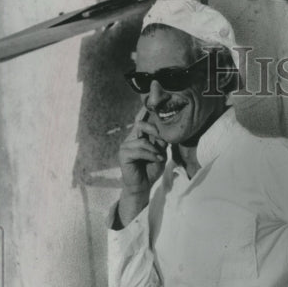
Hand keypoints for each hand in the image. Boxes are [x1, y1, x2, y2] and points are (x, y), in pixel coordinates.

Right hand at [117, 107, 167, 222]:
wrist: (143, 186)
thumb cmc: (151, 169)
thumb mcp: (160, 154)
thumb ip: (161, 144)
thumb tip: (164, 134)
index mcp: (139, 136)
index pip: (141, 120)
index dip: (145, 110)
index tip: (150, 101)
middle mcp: (131, 138)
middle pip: (141, 124)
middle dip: (154, 129)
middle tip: (163, 139)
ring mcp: (125, 146)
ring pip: (143, 141)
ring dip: (155, 150)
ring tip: (160, 158)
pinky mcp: (123, 154)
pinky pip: (139, 150)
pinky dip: (150, 155)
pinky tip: (156, 160)